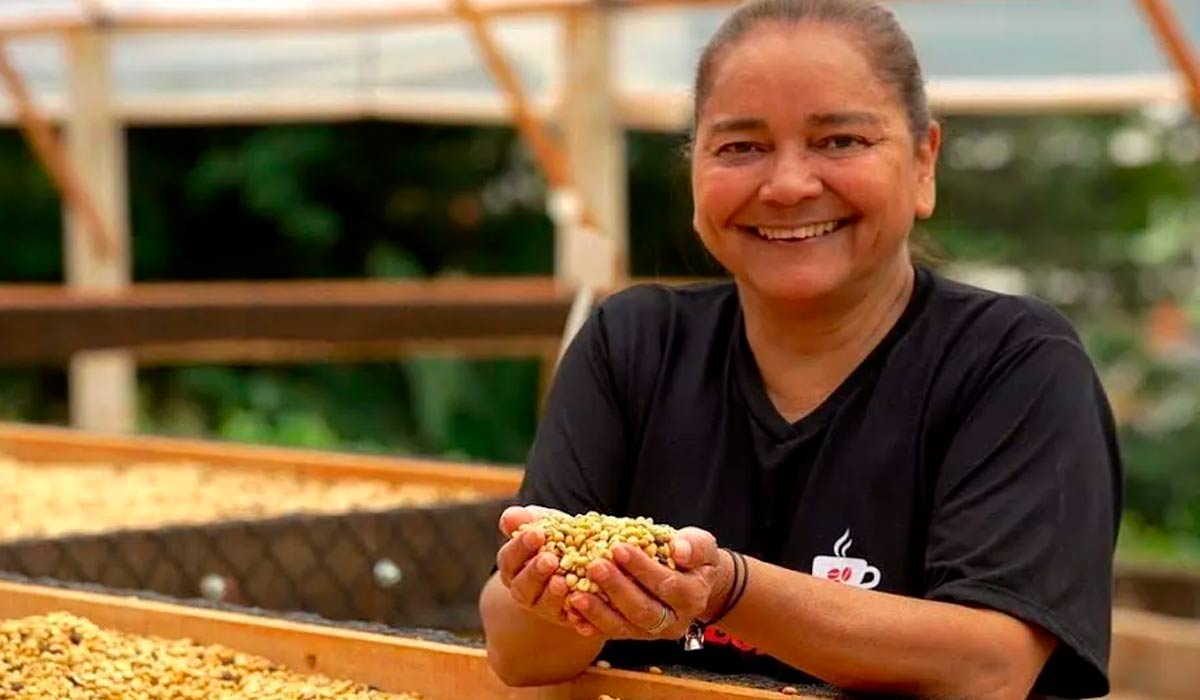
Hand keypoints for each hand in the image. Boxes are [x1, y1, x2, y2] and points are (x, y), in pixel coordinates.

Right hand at [495, 505, 575, 628]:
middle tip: (550, 559)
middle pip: (523, 586)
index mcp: (513, 566)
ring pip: (544, 605)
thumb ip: (527, 520)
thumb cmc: (556, 538)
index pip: (509, 558)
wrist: (582, 560)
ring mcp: (545, 607)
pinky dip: (576, 613)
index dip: (521, 546)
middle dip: (535, 573)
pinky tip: (584, 600)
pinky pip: (570, 618)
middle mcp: (524, 590)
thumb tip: (510, 517)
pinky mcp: (567, 617)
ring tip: (562, 581)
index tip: (537, 533)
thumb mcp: (544, 524)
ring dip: (552, 595)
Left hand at [564, 527, 732, 639]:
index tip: (619, 548)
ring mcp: (651, 633)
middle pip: (643, 610)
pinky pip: (609, 633)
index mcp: (692, 598)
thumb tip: (679, 550)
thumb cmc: (693, 558)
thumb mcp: (702, 546)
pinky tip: (571, 612)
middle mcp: (673, 622)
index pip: (667, 585)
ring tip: (575, 595)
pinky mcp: (632, 635)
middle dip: (616, 589)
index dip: (642, 568)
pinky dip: (590, 624)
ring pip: (624, 627)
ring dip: (598, 612)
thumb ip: (694, 546)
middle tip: (593, 566)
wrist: (690, 581)